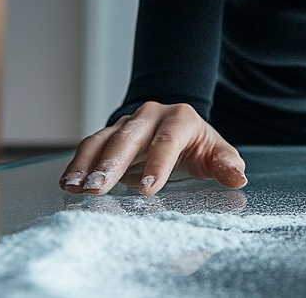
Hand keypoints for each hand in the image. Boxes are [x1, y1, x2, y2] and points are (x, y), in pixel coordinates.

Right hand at [59, 102, 246, 195]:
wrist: (178, 127)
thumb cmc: (200, 147)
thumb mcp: (218, 155)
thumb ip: (227, 166)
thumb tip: (238, 179)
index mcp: (180, 119)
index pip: (168, 140)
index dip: (158, 163)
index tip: (149, 189)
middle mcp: (150, 115)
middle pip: (129, 137)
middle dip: (112, 164)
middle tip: (98, 189)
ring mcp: (127, 123)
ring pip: (104, 139)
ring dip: (87, 164)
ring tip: (74, 188)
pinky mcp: (110, 134)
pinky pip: (91, 146)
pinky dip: (78, 164)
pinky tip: (67, 183)